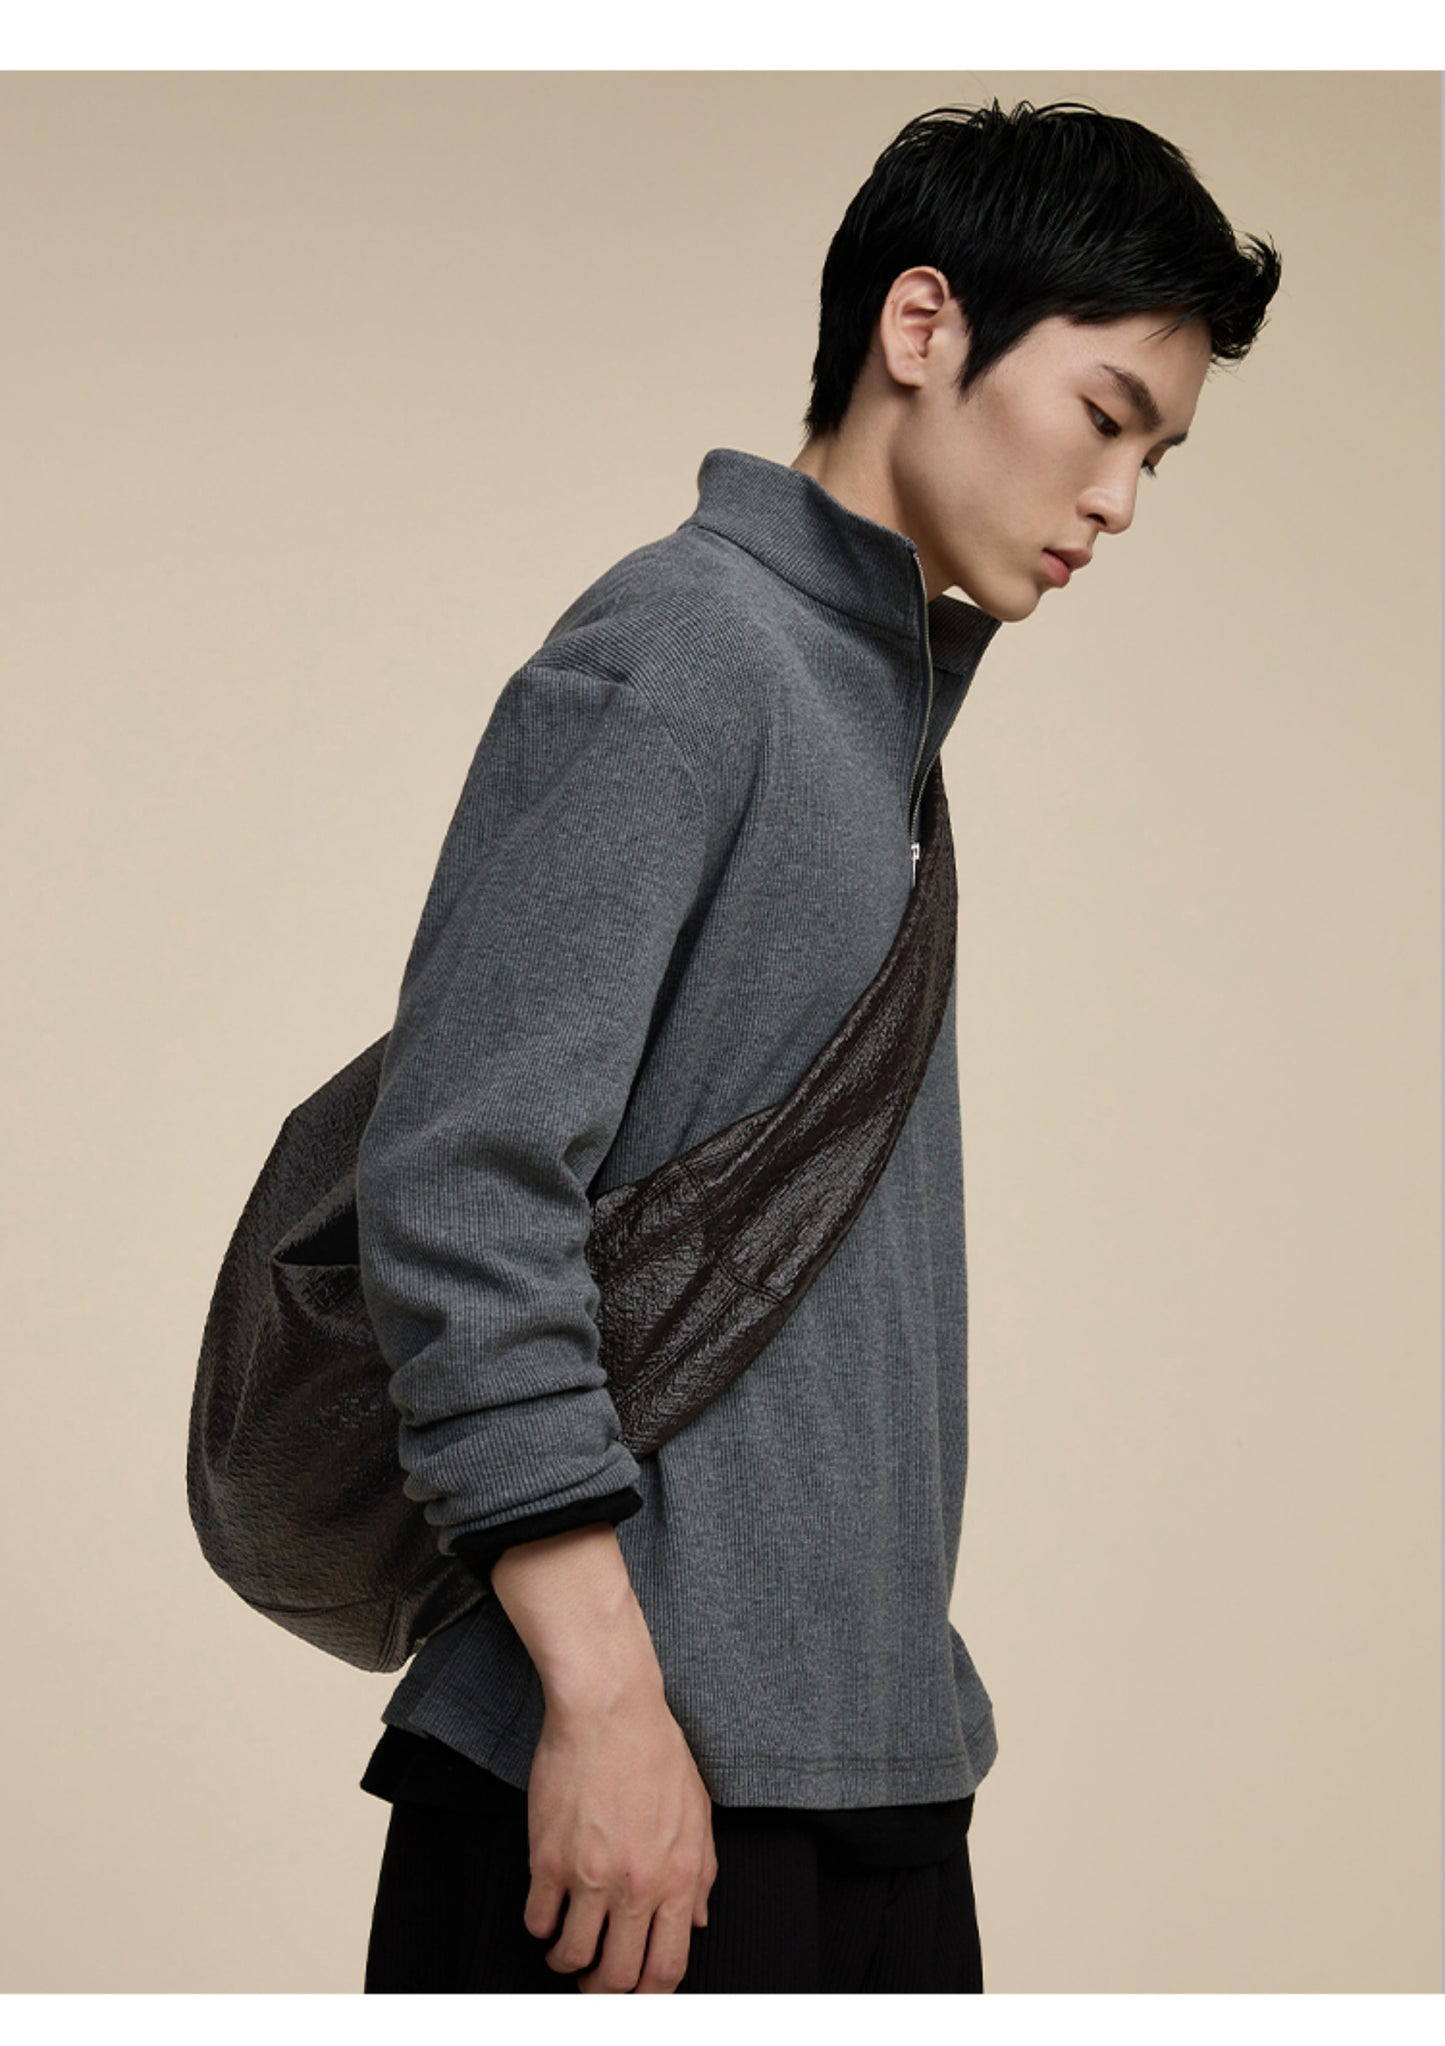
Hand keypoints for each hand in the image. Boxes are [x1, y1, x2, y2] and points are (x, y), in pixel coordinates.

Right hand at [523, 1674, 717, 1992]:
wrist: (610, 1710)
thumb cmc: (655, 1751)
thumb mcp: (697, 1811)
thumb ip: (702, 1872)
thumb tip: (699, 1920)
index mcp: (679, 1877)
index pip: (667, 1967)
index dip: (650, 1994)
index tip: (636, 1992)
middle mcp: (637, 1886)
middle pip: (618, 1977)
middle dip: (603, 1990)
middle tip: (594, 1980)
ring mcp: (591, 1876)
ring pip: (572, 1956)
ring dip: (565, 1963)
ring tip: (562, 1951)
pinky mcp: (549, 1858)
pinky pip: (538, 1919)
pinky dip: (540, 1926)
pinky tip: (546, 1912)